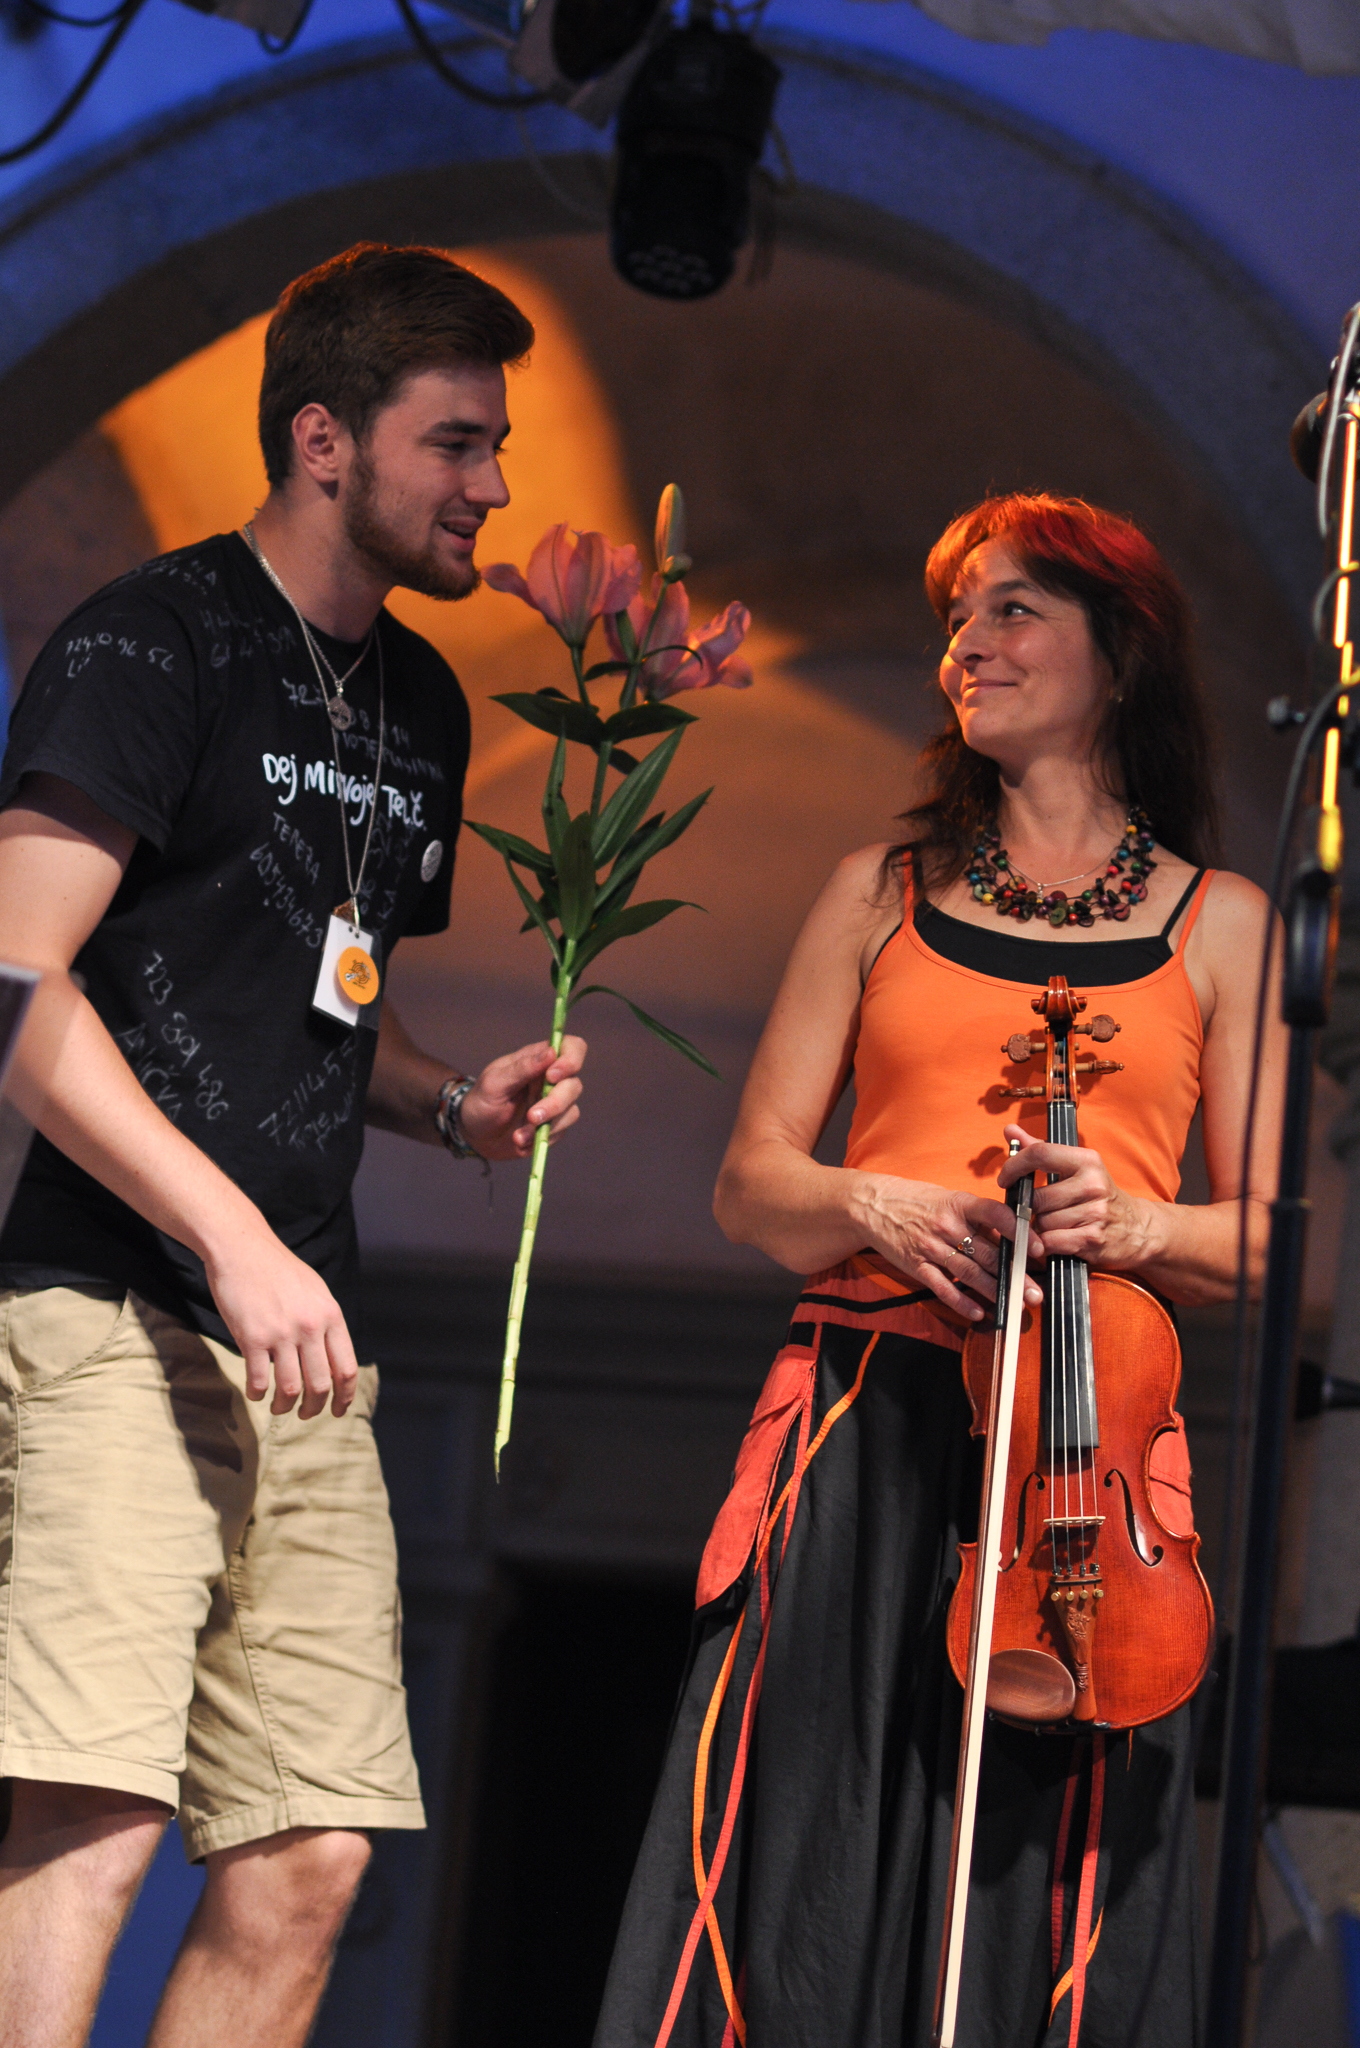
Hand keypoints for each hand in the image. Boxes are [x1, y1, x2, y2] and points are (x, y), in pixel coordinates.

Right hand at [204, 1229, 358, 1419]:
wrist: (242, 1248)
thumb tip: (333, 1359)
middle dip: (314, 1408)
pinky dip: (258, 1394)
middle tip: (305, 1414)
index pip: (346, 1368)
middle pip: (320, 1384)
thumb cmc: (278, 1270)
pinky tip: (256, 1393)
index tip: (337, 1411)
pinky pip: (259, 1380)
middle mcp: (310, 1326)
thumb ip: (326, 1323)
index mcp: (330, 1316)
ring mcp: (281, 1333)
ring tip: (279, 1408)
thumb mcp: (315, 1291)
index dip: (344, 1397)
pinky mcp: (252, 1337)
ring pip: (290, 1388)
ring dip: (285, 1406)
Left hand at [458, 1035, 586, 1161]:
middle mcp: (552, 1080)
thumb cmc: (482, 1101)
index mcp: (538, 1060)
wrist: (475, 1136)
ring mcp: (555, 1103)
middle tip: (532, 1116)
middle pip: (574, 1084)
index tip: (552, 1076)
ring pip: (571, 1110)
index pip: (571, 1047)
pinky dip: (541, 1138)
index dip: (571, 1059)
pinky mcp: (555, 1126)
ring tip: (518, 1136)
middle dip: (555, 1102)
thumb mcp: (494, 1083)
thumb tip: (551, 1052)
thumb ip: (522, 1068)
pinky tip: (520, 1140)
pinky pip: (561, 1130)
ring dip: (546, 1124)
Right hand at [855, 1173, 1044, 1323]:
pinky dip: (961, 1302)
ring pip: (970, 1273)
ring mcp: (931, 1247)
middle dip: (1015, 1275)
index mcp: (959, 1203)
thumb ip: (979, 1218)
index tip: (1038, 1249)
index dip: (1019, 1232)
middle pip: (988, 1253)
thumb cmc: (917, 1200)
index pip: (995, 1214)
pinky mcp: (916, 1265)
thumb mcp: (950, 1198)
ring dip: (995, 1291)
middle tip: (1035, 1292)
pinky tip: (978, 1313)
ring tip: (1016, 1304)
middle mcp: (947, 1225)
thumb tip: (1011, 1237)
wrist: (873, 1205)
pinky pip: (942, 1287)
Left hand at [997, 1122, 1152, 1267]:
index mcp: (1087, 1161)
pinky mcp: (1093, 1239)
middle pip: (1036, 1197)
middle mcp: (1093, 1184)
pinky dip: (1047, 1245)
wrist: (1140, 1229)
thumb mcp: (1076, 1168)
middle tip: (1044, 1212)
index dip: (1014, 1166)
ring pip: (1041, 1223)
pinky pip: (1050, 1242)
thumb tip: (1010, 1130)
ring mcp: (1095, 1212)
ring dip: (1041, 1229)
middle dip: (1031, 1209)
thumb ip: (1040, 1149)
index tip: (1005, 1179)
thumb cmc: (1100, 1196)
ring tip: (1058, 1226)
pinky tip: (1059, 1240)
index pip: (1040, 1154)